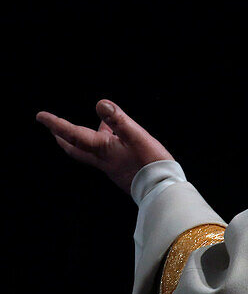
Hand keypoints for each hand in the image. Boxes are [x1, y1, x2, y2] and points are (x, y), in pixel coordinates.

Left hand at [36, 100, 173, 192]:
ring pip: (90, 151)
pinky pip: (106, 154)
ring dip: (82, 139)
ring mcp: (112, 167)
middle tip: (53, 128)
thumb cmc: (150, 163)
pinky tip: (116, 139)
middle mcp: (102, 159)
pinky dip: (103, 143)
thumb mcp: (137, 137)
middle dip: (63, 137)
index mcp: (102, 149)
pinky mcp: (122, 170)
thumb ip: (118, 120)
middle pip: (76, 149)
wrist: (161, 189)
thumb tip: (100, 104)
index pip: (73, 134)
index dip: (56, 124)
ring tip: (86, 126)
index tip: (40, 116)